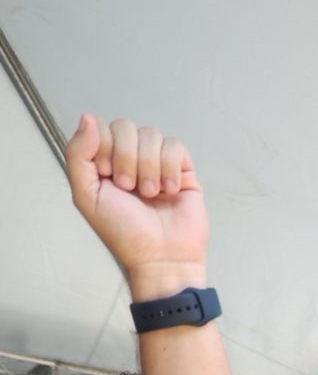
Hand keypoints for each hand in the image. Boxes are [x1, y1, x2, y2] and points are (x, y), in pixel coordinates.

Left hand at [65, 114, 208, 289]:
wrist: (161, 257)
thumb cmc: (124, 234)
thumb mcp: (87, 196)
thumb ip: (78, 155)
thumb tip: (88, 118)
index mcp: (104, 162)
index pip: (101, 127)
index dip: (104, 147)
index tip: (107, 176)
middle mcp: (130, 158)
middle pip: (125, 126)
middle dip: (126, 158)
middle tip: (130, 188)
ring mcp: (157, 162)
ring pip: (151, 134)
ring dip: (149, 167)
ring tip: (151, 194)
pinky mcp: (182, 169)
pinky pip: (175, 146)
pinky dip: (170, 168)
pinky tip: (169, 190)